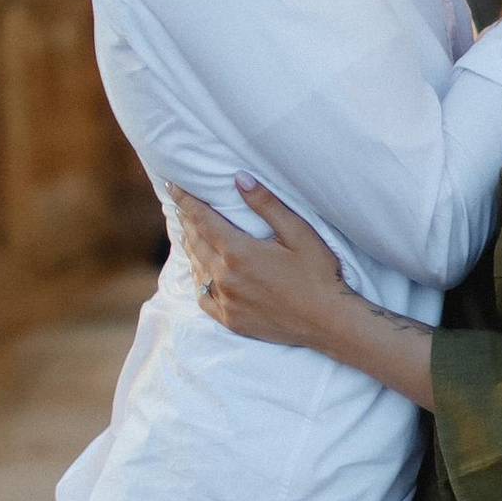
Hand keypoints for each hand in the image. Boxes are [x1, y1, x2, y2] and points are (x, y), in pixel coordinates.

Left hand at [170, 179, 350, 352]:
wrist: (328, 321)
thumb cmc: (318, 274)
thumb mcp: (298, 232)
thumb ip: (266, 205)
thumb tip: (239, 179)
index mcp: (239, 252)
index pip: (202, 220)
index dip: (186, 202)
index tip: (173, 187)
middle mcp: (225, 278)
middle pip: (196, 243)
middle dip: (186, 222)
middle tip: (179, 206)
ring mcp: (226, 302)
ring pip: (197, 270)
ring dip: (191, 249)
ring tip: (188, 234)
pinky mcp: (231, 320)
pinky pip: (204, 298)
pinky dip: (199, 281)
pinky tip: (201, 273)